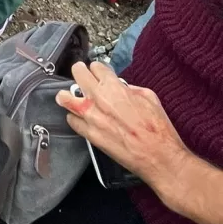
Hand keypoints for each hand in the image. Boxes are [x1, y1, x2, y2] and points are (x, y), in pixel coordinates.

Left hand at [56, 60, 188, 194]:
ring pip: (65, 97)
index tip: (99, 72)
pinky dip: (74, 117)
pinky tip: (80, 118)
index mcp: (114, 87)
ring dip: (68, 95)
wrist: (158, 156)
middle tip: (82, 76)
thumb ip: (130, 88)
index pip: (96, 66)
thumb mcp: (149, 97)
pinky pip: (71, 120)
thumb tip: (121, 88)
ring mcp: (90, 116)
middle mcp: (98, 98)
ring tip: (70, 96)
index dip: (99, 69)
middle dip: (80, 72)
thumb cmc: (158, 129)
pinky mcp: (89, 134)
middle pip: (78, 73)